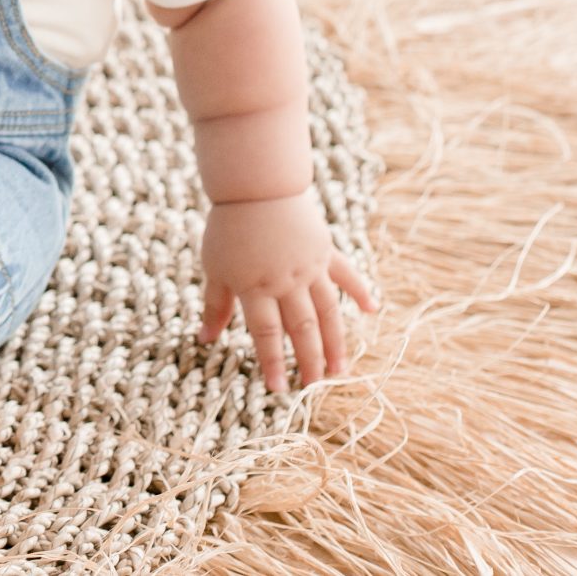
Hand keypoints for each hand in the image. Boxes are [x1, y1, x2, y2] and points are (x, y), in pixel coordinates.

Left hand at [197, 190, 377, 391]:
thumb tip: (204, 339)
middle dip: (308, 359)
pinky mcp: (324, 251)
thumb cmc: (228, 227)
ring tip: (341, 369)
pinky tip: (372, 311)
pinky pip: (346, 275)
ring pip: (327, 311)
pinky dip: (360, 292)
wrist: (256, 186)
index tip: (278, 388)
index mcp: (255, 286)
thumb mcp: (214, 267)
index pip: (266, 333)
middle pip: (301, 327)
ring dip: (335, 341)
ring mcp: (309, 267)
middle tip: (314, 386)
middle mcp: (286, 281)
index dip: (272, 361)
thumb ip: (215, 305)